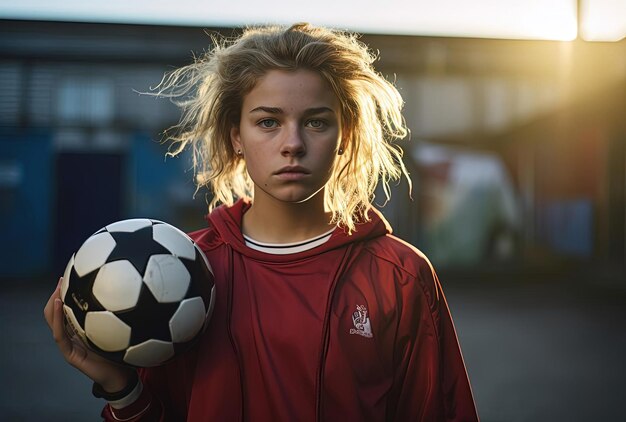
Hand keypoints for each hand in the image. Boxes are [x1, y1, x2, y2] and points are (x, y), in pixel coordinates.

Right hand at [44, 277, 135, 392]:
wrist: (121, 374)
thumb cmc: (122, 351)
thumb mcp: (120, 327)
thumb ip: (120, 311)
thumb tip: (129, 289)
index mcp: (80, 328)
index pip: (65, 308)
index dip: (64, 292)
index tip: (70, 275)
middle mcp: (72, 335)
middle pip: (54, 312)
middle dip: (56, 294)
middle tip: (63, 279)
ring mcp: (69, 345)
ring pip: (53, 322)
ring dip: (53, 305)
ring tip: (58, 290)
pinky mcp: (70, 354)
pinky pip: (60, 336)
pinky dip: (57, 320)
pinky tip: (60, 306)